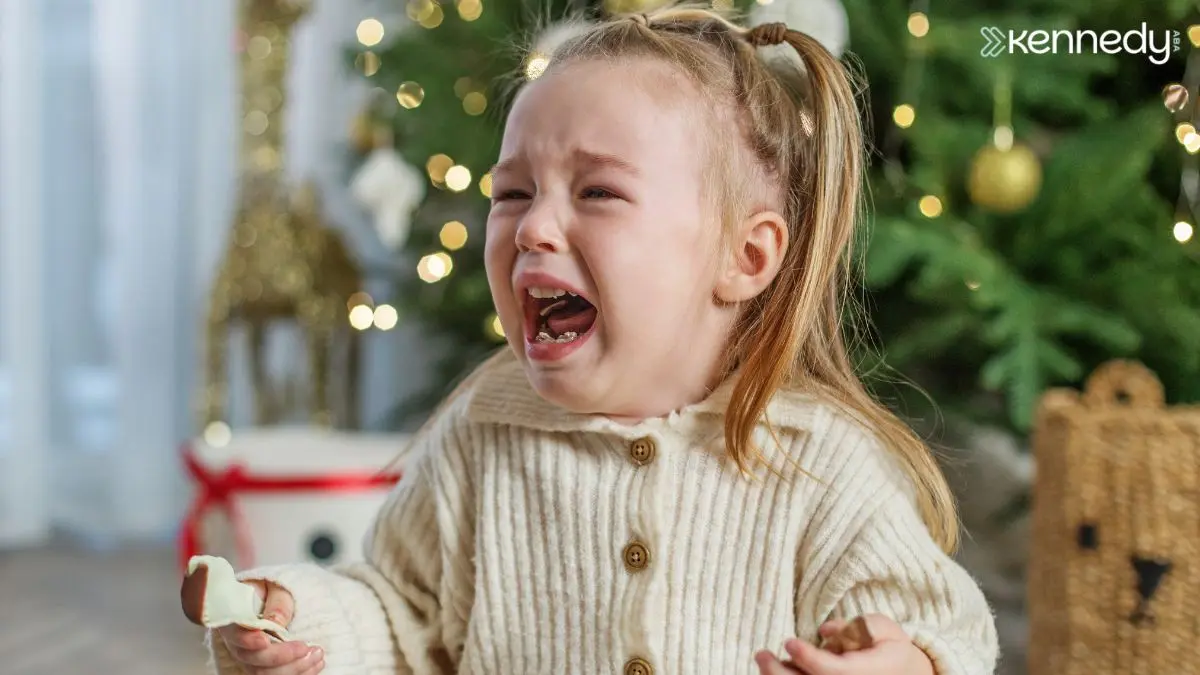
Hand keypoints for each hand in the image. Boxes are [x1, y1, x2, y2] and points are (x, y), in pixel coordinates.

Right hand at [216, 581, 323, 673]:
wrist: (273, 598)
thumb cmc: (273, 590)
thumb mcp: (277, 587)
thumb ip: (278, 603)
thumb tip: (277, 623)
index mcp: (235, 620)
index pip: (235, 634)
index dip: (248, 640)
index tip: (265, 641)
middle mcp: (238, 644)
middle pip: (253, 660)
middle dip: (282, 657)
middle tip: (308, 649)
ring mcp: (250, 658)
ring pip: (265, 673)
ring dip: (294, 669)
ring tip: (318, 656)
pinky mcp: (264, 666)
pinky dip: (298, 674)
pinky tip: (315, 666)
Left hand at [754, 614, 933, 674]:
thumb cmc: (890, 649)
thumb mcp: (886, 630)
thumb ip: (860, 626)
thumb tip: (826, 630)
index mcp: (868, 673)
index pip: (833, 671)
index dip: (809, 658)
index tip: (789, 642)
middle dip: (781, 674)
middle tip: (761, 654)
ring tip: (764, 659)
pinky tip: (778, 668)